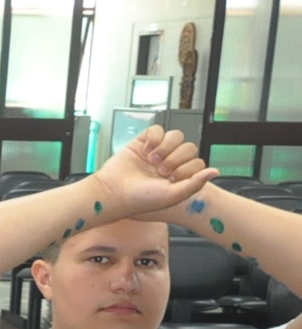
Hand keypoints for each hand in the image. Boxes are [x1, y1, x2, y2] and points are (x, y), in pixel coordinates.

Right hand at [89, 126, 216, 219]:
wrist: (112, 191)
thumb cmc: (139, 198)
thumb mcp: (172, 195)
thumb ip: (195, 183)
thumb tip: (215, 171)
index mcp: (179, 177)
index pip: (197, 162)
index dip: (187, 168)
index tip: (171, 179)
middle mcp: (170, 163)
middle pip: (189, 147)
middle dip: (176, 158)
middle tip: (160, 170)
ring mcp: (157, 152)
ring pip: (175, 136)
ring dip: (166, 147)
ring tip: (152, 159)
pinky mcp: (143, 142)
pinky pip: (157, 129)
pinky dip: (154, 137)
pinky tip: (146, 149)